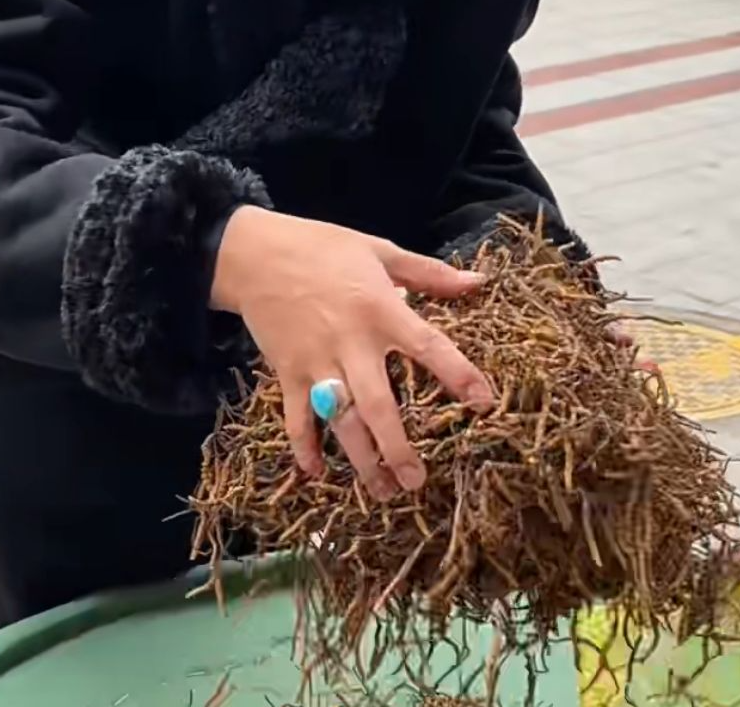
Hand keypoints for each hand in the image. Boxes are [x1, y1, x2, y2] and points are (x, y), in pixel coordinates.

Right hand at [210, 206, 492, 499]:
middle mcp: (351, 342)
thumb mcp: (379, 250)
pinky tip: (316, 473)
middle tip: (416, 482)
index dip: (458, 374)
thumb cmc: (322, 247)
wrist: (255, 253)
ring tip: (382, 492)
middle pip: (378, 403)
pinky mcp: (286, 373)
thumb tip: (478, 282)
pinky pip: (295, 418)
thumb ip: (428, 272)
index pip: (428, 346)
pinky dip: (303, 447)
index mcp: (380, 309)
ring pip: (340, 420)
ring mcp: (316, 361)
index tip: (484, 403)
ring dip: (360, 459)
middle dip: (398, 446)